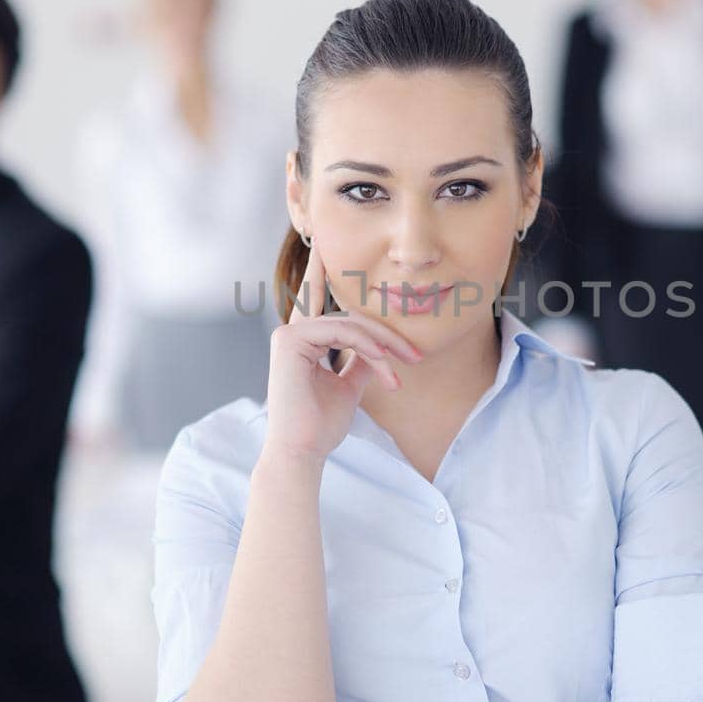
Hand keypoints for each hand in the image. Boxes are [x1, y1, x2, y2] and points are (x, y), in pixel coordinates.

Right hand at [265, 239, 424, 463]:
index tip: (326, 249)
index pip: (319, 301)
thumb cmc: (322, 425)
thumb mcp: (349, 386)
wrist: (304, 452)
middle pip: (349, 316)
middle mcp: (293, 333)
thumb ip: (360, 361)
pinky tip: (386, 368)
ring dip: (385, 346)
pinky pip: (343, 331)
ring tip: (406, 369)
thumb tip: (377, 348)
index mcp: (303, 341)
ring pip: (351, 323)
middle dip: (385, 332)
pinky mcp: (290, 340)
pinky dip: (369, 348)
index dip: (322, 273)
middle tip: (414, 355)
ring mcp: (288, 334)